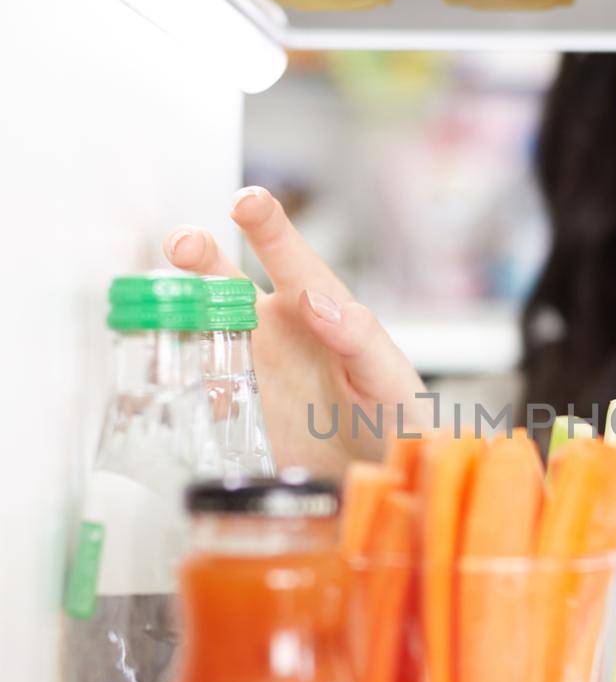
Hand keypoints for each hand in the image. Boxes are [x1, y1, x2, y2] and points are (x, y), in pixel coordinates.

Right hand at [164, 186, 425, 476]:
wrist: (383, 480)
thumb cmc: (397, 418)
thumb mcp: (388, 377)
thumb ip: (359, 338)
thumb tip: (319, 302)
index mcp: (319, 307)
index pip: (289, 256)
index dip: (266, 225)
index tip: (247, 201)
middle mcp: (277, 328)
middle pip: (227, 280)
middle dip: (200, 256)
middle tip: (182, 244)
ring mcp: (251, 366)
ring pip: (203, 325)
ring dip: (177, 310)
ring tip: (153, 303)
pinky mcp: (236, 408)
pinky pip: (198, 383)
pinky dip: (176, 372)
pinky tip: (163, 369)